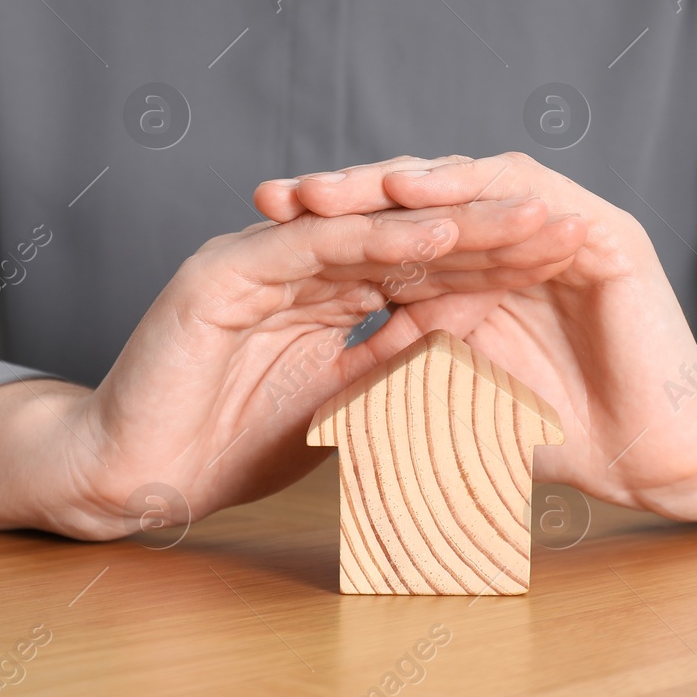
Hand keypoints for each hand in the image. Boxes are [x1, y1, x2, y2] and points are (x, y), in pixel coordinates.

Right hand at [0, 199, 585, 537]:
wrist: (131, 477)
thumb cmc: (221, 446)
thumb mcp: (334, 406)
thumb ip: (386, 363)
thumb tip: (453, 330)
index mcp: (317, 294)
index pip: (417, 270)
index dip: (490, 264)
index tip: (560, 265)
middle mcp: (290, 266)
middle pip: (405, 240)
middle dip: (489, 233)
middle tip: (566, 225)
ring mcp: (256, 260)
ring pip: (368, 231)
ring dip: (450, 224)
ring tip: (524, 219)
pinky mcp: (223, 272)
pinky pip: (313, 249)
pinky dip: (378, 241)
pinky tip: (441, 235)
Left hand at [255, 154, 696, 521]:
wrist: (650, 460)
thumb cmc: (555, 438)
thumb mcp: (452, 402)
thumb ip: (396, 381)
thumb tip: (310, 401)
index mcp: (474, 276)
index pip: (392, 240)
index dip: (326, 241)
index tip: (254, 245)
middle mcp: (509, 241)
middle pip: (418, 202)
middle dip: (345, 198)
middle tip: (276, 197)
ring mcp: (555, 229)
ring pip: (463, 184)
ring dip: (394, 183)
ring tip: (330, 189)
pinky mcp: (599, 230)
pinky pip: (524, 191)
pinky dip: (466, 188)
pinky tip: (413, 192)